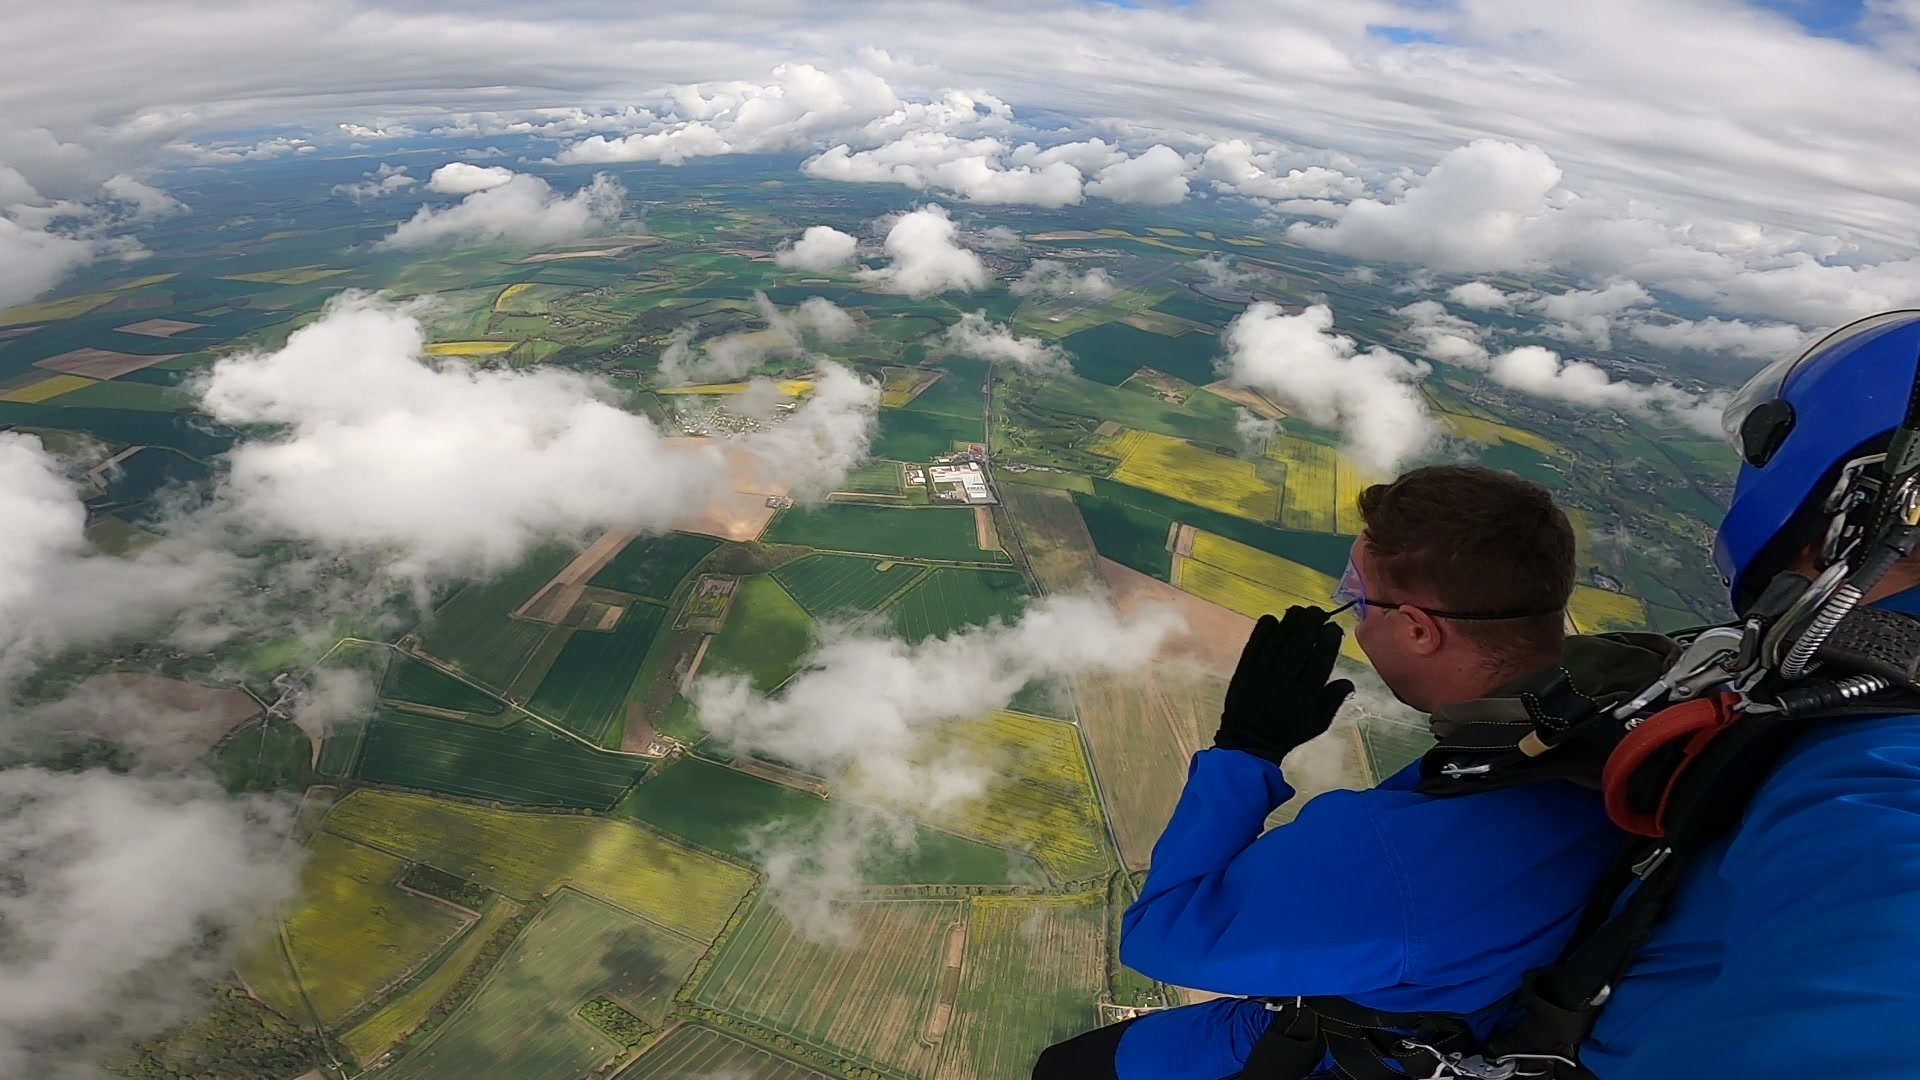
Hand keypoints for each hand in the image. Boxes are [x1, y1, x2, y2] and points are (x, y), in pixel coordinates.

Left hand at [1214, 606, 1354, 763]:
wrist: (1247, 742)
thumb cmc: (1287, 733)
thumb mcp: (1316, 725)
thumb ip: (1333, 701)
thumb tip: (1349, 680)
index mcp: (1304, 697)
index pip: (1320, 660)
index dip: (1329, 639)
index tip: (1333, 627)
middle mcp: (1283, 683)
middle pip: (1299, 643)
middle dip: (1311, 622)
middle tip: (1318, 612)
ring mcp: (1260, 675)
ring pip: (1278, 639)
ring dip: (1290, 621)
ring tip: (1299, 612)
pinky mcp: (1243, 671)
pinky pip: (1256, 642)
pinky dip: (1266, 628)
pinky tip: (1275, 620)